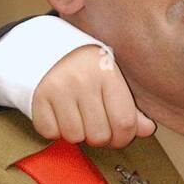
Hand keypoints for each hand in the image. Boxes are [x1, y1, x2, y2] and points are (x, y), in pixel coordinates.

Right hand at [30, 44, 155, 145]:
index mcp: (107, 73)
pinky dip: (55, 130)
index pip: (124, 123)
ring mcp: (57, 88)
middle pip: (99, 136)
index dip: (124, 138)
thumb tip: (147, 129)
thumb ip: (131, 107)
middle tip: (95, 125)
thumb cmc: (86, 66)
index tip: (119, 136)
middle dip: (100, 137)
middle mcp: (82, 80)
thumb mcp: (112, 78)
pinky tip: (59, 114)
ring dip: (77, 133)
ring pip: (74, 137)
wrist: (46, 46)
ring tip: (77, 116)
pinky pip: (50, 133)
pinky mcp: (37, 97)